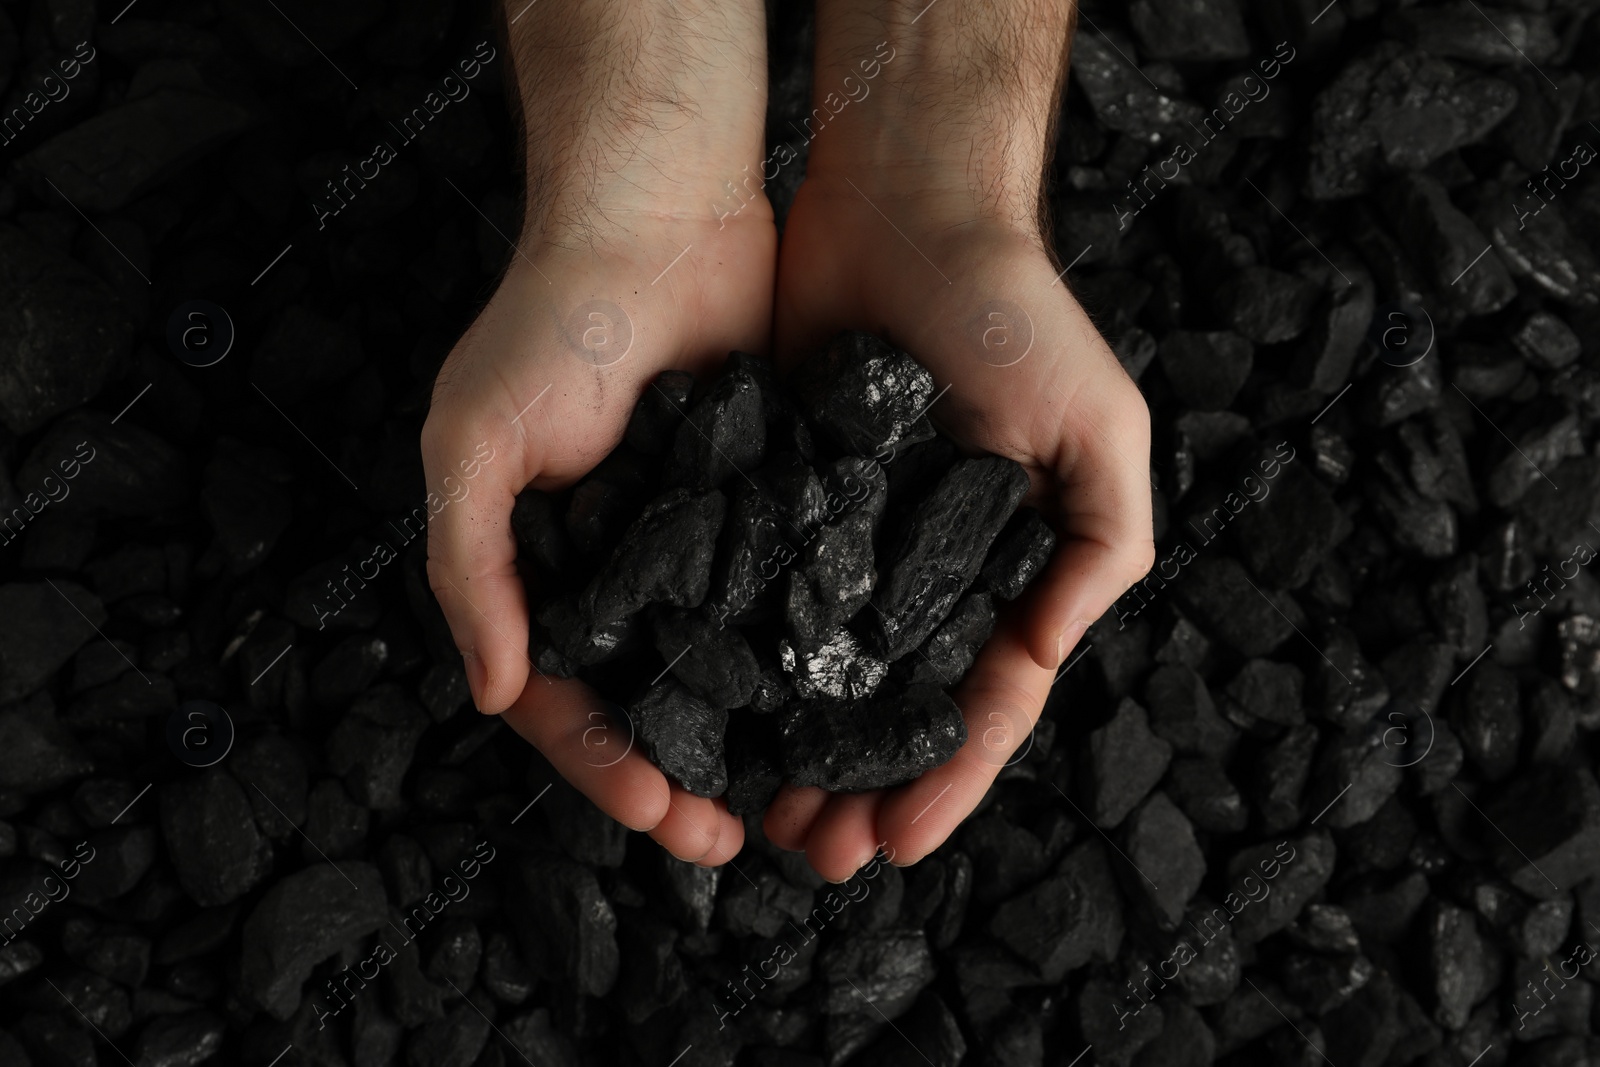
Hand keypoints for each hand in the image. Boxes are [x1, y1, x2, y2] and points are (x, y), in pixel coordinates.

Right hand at [421, 0, 772, 865]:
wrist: (660, 214)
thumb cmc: (554, 320)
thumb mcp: (475, 440)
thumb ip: (473, 566)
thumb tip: (494, 695)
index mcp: (544, 570)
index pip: (567, 700)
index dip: (607, 768)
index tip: (664, 817)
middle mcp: (622, 571)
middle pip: (651, 705)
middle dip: (684, 780)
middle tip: (736, 839)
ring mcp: (698, 544)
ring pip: (724, 672)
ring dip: (750, 743)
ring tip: (795, 802)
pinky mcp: (769, 507)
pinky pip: (784, 604)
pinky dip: (802, 662)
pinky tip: (839, 709)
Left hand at [763, 0, 1154, 880]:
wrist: (905, 208)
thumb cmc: (1015, 313)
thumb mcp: (1098, 430)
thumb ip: (1099, 546)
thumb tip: (1044, 659)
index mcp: (999, 571)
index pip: (975, 703)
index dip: (943, 781)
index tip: (897, 847)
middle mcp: (918, 572)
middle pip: (884, 712)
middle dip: (856, 791)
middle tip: (812, 857)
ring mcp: (843, 542)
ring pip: (811, 677)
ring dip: (790, 754)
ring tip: (759, 822)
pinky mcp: (773, 501)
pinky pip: (752, 600)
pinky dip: (737, 666)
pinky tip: (710, 719)